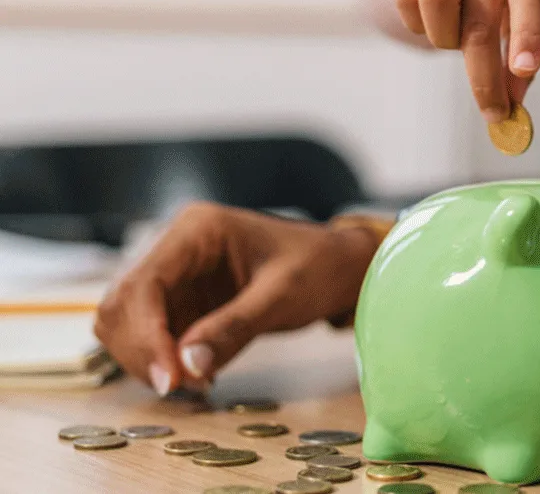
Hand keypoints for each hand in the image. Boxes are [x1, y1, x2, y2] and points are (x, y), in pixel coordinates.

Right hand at [94, 202, 378, 395]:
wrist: (340, 266)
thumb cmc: (319, 266)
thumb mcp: (283, 295)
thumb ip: (234, 328)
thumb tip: (186, 367)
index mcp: (196, 230)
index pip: (143, 284)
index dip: (145, 334)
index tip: (169, 378)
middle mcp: (174, 249)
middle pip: (122, 305)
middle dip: (143, 352)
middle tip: (185, 386)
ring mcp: (174, 276)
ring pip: (127, 325)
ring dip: (149, 360)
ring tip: (198, 381)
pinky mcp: (182, 302)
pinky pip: (152, 337)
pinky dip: (166, 362)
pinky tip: (201, 374)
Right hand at [395, 0, 539, 122]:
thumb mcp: (537, 11)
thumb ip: (527, 55)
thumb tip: (513, 104)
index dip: (526, 36)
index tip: (524, 72)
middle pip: (479, 22)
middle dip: (485, 77)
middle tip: (495, 113)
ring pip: (435, 3)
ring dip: (447, 40)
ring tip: (460, 40)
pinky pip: (406, 0)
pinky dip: (420, 25)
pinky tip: (437, 22)